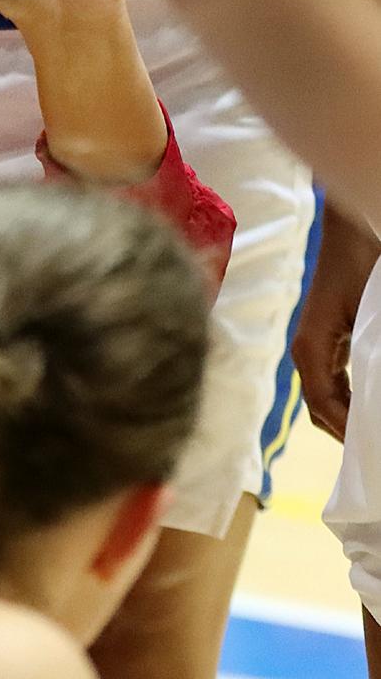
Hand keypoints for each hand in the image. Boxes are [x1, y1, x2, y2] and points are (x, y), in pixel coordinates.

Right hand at [293, 201, 380, 442]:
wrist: (354, 227)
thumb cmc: (365, 265)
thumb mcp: (372, 315)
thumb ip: (368, 357)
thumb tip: (363, 398)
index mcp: (311, 349)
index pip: (324, 406)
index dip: (347, 431)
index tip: (369, 448)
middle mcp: (305, 352)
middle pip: (320, 409)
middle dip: (346, 432)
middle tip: (371, 452)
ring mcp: (313, 345)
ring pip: (325, 397)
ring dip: (346, 417)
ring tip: (369, 434)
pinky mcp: (326, 338)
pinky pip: (331, 380)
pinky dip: (348, 400)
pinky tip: (366, 405)